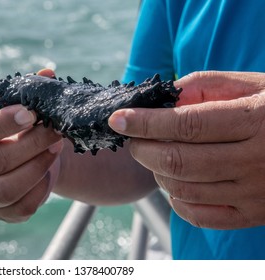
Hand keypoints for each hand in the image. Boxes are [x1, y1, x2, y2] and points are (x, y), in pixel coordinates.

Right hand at [0, 70, 62, 222]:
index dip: (3, 124)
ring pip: (7, 189)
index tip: (31, 113)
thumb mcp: (12, 104)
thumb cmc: (11, 125)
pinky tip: (48, 171)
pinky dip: (40, 190)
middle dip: (32, 144)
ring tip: (55, 147)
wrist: (15, 154)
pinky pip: (20, 208)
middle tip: (56, 129)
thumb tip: (48, 74)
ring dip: (38, 167)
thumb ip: (27, 90)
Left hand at [109, 71, 264, 228]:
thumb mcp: (251, 84)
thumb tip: (162, 98)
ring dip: (155, 171)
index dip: (144, 122)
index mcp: (255, 121)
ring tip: (154, 155)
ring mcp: (254, 193)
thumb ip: (205, 85)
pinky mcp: (253, 214)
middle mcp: (255, 160)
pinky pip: (199, 215)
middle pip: (177, 161)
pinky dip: (175, 199)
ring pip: (183, 189)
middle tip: (133, 138)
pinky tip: (174, 181)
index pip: (185, 124)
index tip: (118, 119)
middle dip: (142, 149)